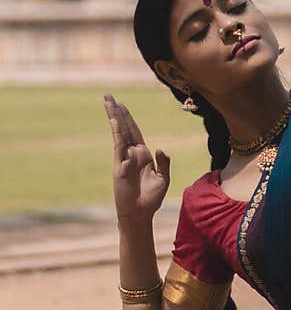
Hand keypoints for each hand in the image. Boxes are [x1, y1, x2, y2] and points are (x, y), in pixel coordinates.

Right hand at [103, 93, 170, 221]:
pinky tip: (115, 122)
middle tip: (108, 96)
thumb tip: (159, 148)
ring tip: (107, 102)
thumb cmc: (152, 198)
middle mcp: (132, 154)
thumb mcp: (164, 179)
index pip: (135, 131)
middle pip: (124, 127)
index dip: (128, 117)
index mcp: (143, 155)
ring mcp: (124, 158)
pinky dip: (117, 133)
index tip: (121, 104)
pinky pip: (118, 146)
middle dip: (117, 111)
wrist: (140, 214)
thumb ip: (164, 163)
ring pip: (119, 133)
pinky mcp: (119, 165)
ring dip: (114, 117)